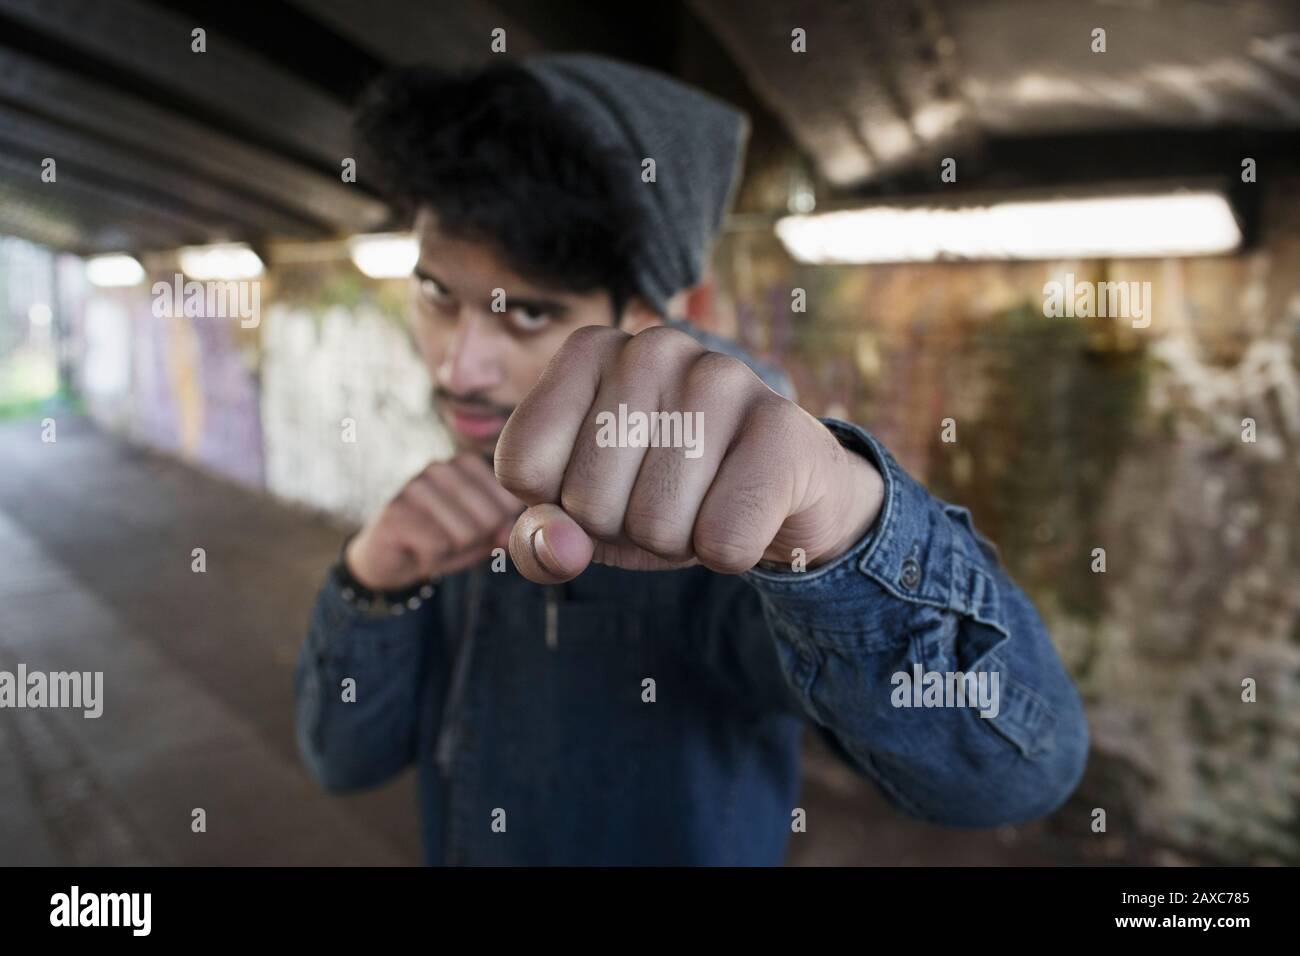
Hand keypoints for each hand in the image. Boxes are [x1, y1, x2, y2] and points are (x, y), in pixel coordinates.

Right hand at [345, 453, 522, 589]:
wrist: (388, 559)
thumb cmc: (441, 542)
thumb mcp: (480, 538)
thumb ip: (502, 531)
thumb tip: (510, 534)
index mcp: (467, 464)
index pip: (509, 503)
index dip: (497, 530)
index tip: (473, 531)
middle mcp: (440, 467)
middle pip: (490, 518)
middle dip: (476, 542)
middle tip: (448, 541)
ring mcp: (414, 486)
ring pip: (465, 533)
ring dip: (452, 551)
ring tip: (431, 543)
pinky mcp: (395, 511)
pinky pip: (437, 546)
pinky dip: (431, 559)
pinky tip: (414, 549)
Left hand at [494, 325, 883, 583]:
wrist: (784, 490)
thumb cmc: (666, 495)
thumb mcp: (587, 522)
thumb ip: (539, 543)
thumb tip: (558, 547)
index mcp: (589, 350)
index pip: (520, 466)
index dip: (559, 506)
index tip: (606, 484)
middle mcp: (651, 346)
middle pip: (586, 503)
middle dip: (624, 529)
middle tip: (666, 498)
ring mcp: (721, 376)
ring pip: (655, 525)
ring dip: (680, 542)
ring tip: (708, 500)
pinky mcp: (781, 426)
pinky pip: (723, 540)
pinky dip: (732, 554)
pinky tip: (752, 511)